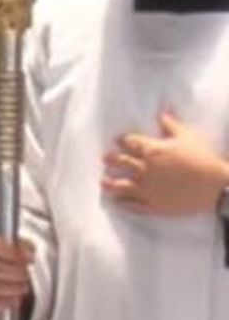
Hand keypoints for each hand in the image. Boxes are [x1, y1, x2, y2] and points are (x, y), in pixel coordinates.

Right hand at [0, 235, 35, 318]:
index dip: (12, 252)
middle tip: (26, 275)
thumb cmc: (1, 262)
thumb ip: (23, 247)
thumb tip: (29, 254)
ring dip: (14, 287)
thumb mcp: (12, 249)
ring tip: (23, 286)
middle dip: (15, 272)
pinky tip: (15, 297)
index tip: (29, 259)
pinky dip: (8, 301)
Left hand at [101, 111, 228, 215]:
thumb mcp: (188, 136)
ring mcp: (147, 189)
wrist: (217, 187)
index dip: (122, 140)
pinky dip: (123, 203)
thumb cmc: (203, 159)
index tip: (117, 140)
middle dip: (110, 159)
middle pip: (120, 162)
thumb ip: (171, 124)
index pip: (129, 142)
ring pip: (120, 186)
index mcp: (151, 151)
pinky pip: (133, 205)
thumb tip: (161, 113)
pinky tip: (116, 202)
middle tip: (105, 158)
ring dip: (109, 183)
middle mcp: (144, 169)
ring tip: (102, 181)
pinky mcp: (154, 206)